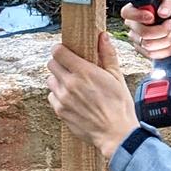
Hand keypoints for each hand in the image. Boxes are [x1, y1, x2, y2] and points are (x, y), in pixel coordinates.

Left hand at [47, 33, 138, 160]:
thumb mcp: (117, 77)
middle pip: (51, 64)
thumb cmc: (119, 106)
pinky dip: (59, 95)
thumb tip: (102, 37)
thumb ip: (107, 55)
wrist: (116, 133)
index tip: (66, 51)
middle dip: (60, 63)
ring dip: (58, 80)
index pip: (58, 51)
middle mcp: (69, 84)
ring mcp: (62, 98)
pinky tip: (72, 99)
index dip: (61, 49)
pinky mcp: (60, 111)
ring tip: (73, 85)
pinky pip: (52, 97)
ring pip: (50, 80)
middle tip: (71, 68)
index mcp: (84, 72)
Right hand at [122, 0, 170, 60]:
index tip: (152, 17)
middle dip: (163, 30)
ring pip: (148, 45)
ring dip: (167, 39)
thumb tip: (161, 12)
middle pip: (142, 32)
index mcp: (138, 7)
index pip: (126, 12)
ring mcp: (138, 38)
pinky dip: (168, 49)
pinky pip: (152, 54)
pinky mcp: (144, 51)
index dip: (138, 16)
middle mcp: (134, 23)